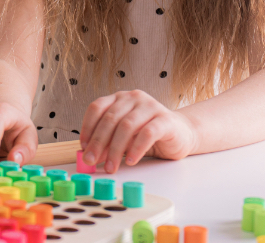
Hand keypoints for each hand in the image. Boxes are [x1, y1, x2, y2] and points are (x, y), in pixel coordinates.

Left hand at [79, 90, 197, 173]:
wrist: (181, 134)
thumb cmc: (149, 135)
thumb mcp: (124, 137)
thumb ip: (108, 142)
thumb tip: (89, 155)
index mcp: (120, 98)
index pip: (97, 107)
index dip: (87, 127)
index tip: (83, 147)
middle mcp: (134, 98)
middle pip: (110, 118)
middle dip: (99, 142)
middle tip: (92, 161)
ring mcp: (150, 106)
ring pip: (126, 126)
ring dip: (116, 149)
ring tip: (111, 167)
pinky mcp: (165, 120)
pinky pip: (147, 133)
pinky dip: (136, 148)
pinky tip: (131, 161)